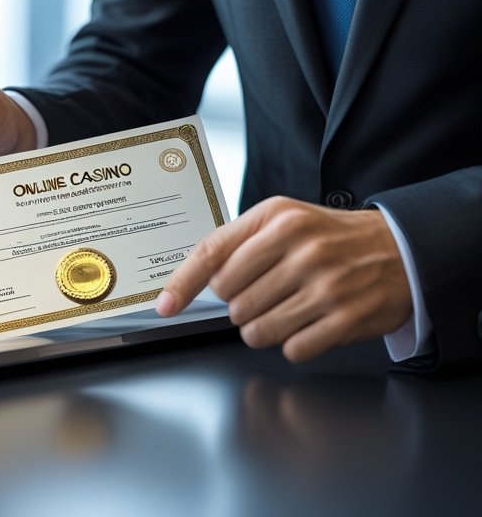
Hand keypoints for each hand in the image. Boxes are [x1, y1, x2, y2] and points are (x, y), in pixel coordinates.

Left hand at [157, 196, 412, 361]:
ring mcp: (325, 283)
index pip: (213, 253)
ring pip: (257, 329)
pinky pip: (293, 348)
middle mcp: (300, 247)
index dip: (182, 284)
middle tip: (267, 293)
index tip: (165, 306)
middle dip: (240, 306)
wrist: (401, 249)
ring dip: (263, 329)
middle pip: (232, 300)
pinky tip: (310, 324)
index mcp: (277, 218)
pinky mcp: (347, 317)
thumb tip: (193, 281)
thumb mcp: (285, 220)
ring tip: (286, 309)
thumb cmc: (331, 238)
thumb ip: (240, 243)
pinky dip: (294, 344)